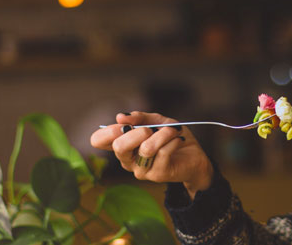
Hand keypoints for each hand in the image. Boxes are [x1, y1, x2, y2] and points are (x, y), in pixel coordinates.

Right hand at [90, 111, 212, 198]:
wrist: (194, 156)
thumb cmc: (171, 137)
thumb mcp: (156, 121)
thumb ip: (140, 117)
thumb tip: (120, 117)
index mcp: (122, 145)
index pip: (98, 141)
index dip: (108, 130)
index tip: (124, 124)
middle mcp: (127, 160)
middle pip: (118, 146)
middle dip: (137, 132)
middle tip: (151, 128)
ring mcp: (141, 170)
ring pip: (146, 148)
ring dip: (163, 134)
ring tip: (173, 130)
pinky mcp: (157, 175)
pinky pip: (163, 152)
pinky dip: (173, 140)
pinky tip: (178, 139)